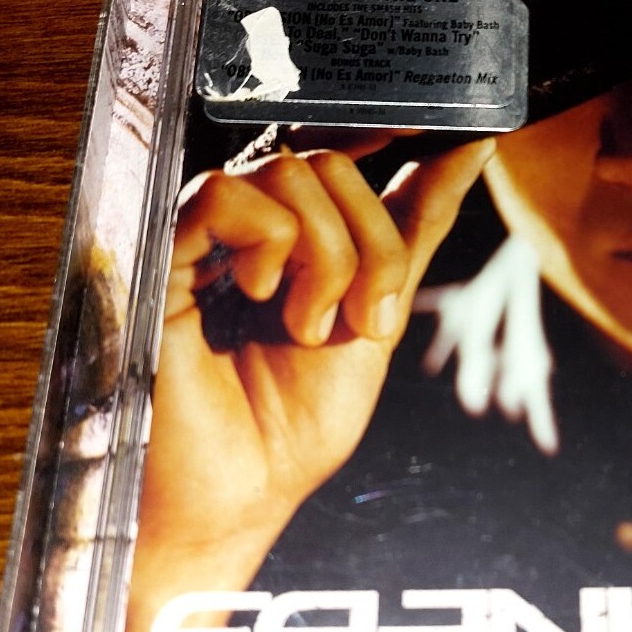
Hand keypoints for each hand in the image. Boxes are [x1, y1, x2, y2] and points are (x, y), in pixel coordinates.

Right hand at [123, 135, 493, 631]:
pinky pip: (227, 193)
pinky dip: (269, 244)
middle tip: (364, 321)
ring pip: (293, 174)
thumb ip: (412, 232)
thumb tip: (471, 148)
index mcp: (293, 235)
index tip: (472, 139)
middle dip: (374, 248)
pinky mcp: (159, 252)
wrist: (243, 492)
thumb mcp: (378, 315)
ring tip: (307, 328)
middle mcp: (246, 225)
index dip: (402, 142)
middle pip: (334, 166)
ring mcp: (204, 234)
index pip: (353, 156)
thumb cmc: (297, 421)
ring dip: (329, 260)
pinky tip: (262, 299)